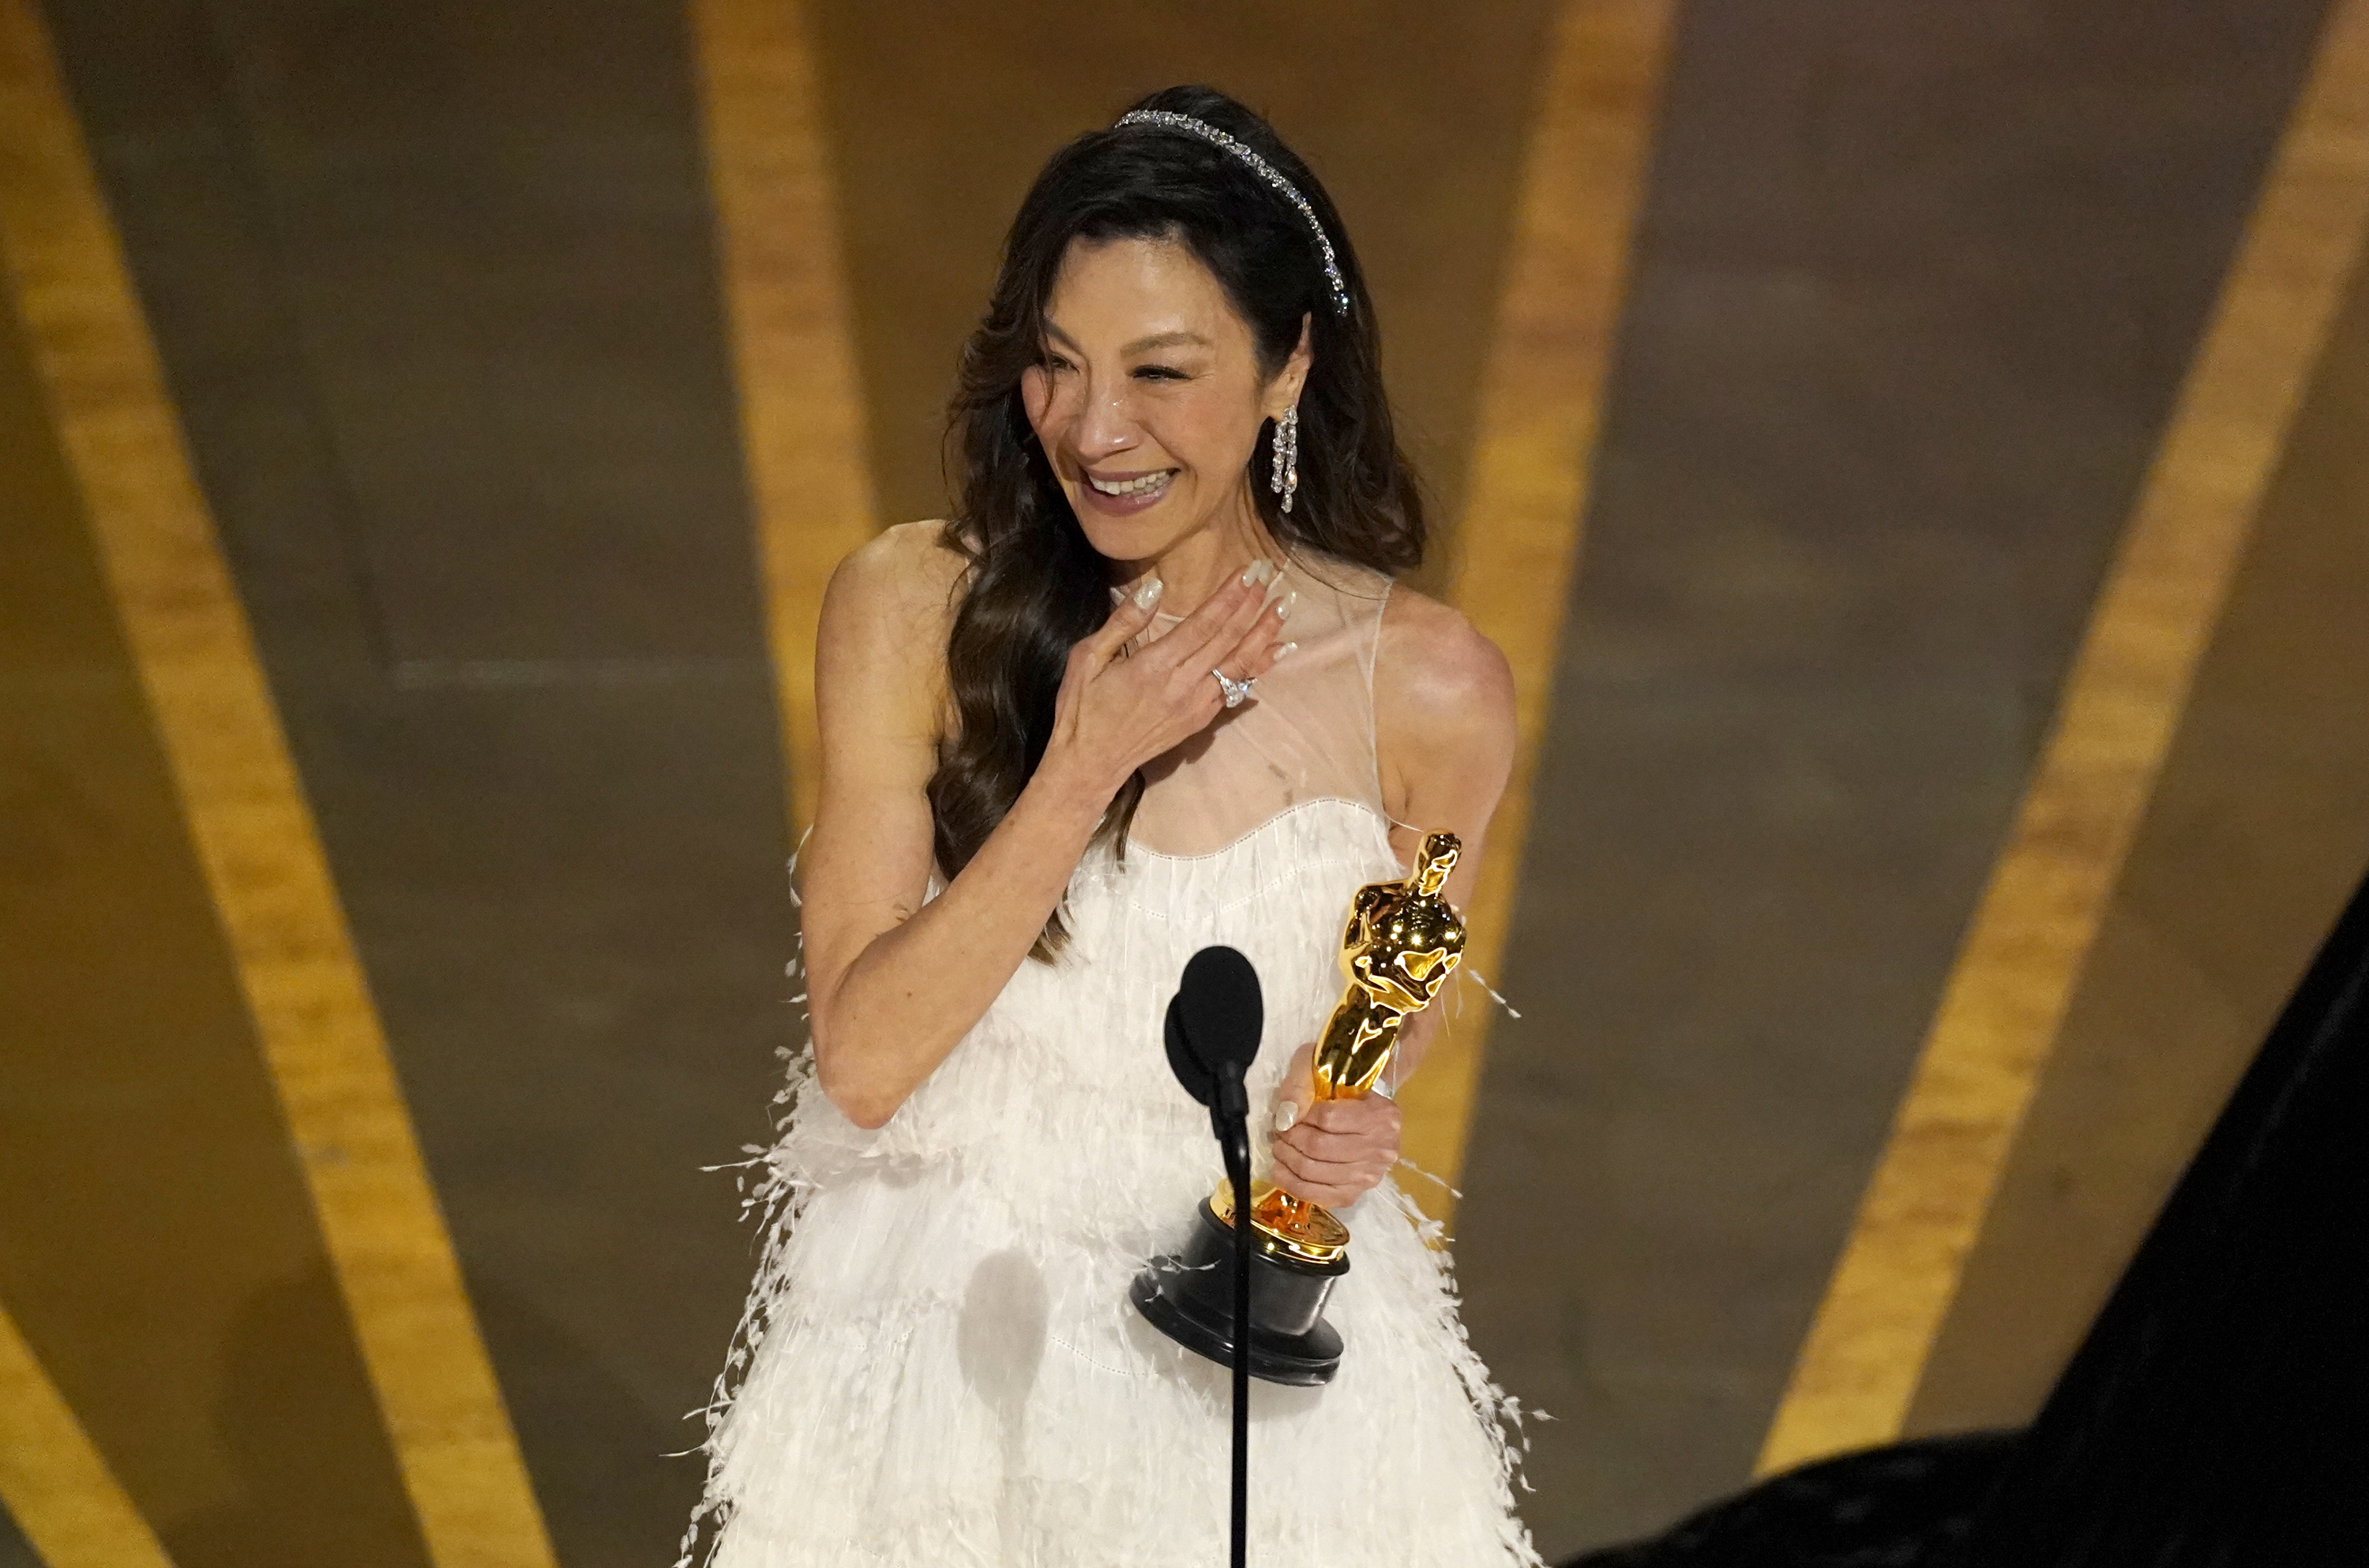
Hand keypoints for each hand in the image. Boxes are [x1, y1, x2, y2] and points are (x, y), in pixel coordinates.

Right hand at [1039, 563, 1294, 796]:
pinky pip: (1237, 687)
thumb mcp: (1087, 659)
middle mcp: (1182, 686)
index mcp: (1154, 667)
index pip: (1203, 624)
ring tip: (1284, 606)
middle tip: (1271, 576)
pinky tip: (1276, 649)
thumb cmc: (1082, 709)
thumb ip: (1123, 622)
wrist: (1090, 764)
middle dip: (1252, 605)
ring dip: (1264, 633)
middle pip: (1228, 640)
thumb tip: (1155, 588)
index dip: (1229, 597)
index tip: (1249, 571)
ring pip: (1240, 664)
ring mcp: (1196, 705)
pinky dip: (1259, 666)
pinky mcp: (1200, 720)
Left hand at [1268, 1040, 1400, 1206]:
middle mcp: (1382, 1148)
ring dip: (1287, 1159)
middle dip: (1290, 1138)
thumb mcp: (1321, 1067)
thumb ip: (1301, 1085)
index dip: (1300, 1116)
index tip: (1290, 1112)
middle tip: (1279, 1131)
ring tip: (1279, 1147)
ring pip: (1315, 1172)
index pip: (1328, 1119)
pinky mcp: (1355, 1194)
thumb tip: (1286, 1116)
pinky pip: (1317, 1196)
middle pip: (1319, 1148)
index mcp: (1382, 1114)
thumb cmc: (1343, 1086)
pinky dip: (1292, 1184)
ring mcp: (1370, 1175)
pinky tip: (1280, 1171)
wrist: (1366, 1109)